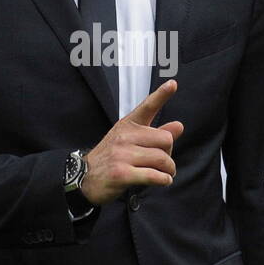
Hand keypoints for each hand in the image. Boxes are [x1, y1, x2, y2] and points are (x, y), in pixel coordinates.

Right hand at [81, 79, 183, 205]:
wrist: (84, 178)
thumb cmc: (111, 158)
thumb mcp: (129, 141)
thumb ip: (155, 134)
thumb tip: (179, 126)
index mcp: (128, 125)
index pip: (147, 107)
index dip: (161, 95)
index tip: (172, 84)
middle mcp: (125, 137)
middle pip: (165, 140)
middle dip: (169, 154)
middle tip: (163, 162)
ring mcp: (122, 155)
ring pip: (162, 159)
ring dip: (168, 170)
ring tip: (165, 174)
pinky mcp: (122, 174)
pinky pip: (153, 175)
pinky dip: (163, 180)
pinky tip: (163, 181)